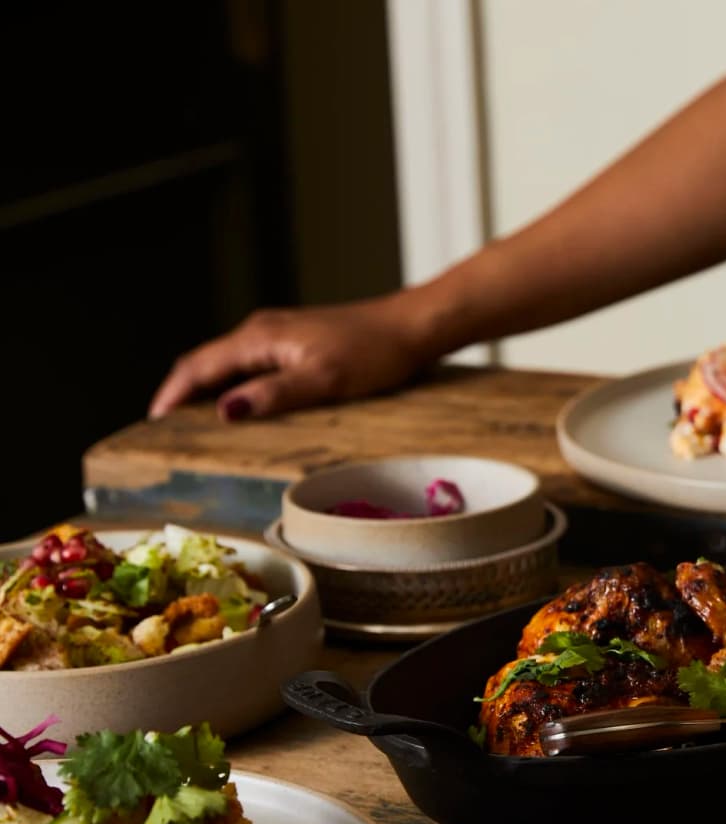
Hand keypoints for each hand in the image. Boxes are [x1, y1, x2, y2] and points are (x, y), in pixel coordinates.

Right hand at [149, 293, 442, 421]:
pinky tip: (242, 408)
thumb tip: (224, 411)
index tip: (152, 423)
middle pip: (206, 363)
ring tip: (194, 426)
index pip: (199, 366)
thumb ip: (274, 394)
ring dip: (207, 391)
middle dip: (181, 394)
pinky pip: (251, 366)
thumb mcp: (323, 379)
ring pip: (228, 365)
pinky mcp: (296, 344)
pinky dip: (235, 387)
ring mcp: (278, 335)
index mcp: (260, 337)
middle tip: (165, 431)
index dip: (172, 394)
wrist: (411, 328)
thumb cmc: (374, 352)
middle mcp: (261, 332)